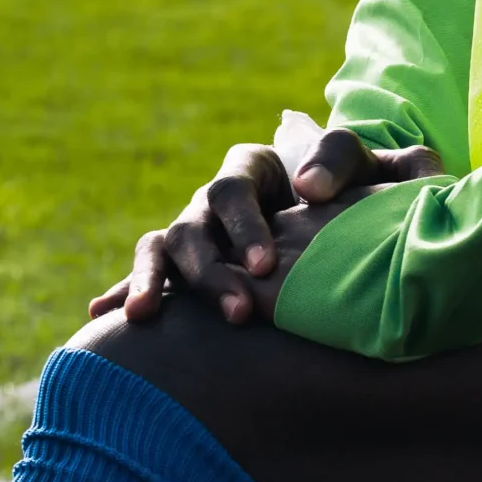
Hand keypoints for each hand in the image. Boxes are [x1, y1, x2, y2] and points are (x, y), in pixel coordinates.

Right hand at [89, 128, 441, 328]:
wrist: (357, 228)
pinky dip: (124, 289)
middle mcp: (217, 200)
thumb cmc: (368, 196)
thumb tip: (310, 188)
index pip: (236, 185)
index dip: (245, 223)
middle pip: (195, 223)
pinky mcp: (186, 272)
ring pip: (164, 249)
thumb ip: (370, 163)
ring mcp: (198, 235)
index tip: (266, 263)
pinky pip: (147, 276)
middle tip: (240, 311)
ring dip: (160, 282)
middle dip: (210, 268)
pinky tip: (100, 315)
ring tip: (148, 317)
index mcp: (258, 168)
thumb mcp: (381, 175)